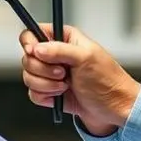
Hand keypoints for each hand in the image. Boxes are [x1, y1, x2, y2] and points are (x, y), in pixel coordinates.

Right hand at [19, 24, 140, 134]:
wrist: (113, 108)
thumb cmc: (108, 80)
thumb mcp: (86, 58)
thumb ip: (59, 50)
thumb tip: (37, 49)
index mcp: (64, 39)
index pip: (33, 33)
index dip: (30, 43)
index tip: (35, 52)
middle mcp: (55, 55)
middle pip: (27, 57)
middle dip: (43, 69)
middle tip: (63, 73)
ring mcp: (51, 75)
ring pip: (28, 77)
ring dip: (46, 85)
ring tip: (66, 86)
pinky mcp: (49, 92)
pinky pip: (33, 93)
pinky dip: (45, 96)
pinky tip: (61, 96)